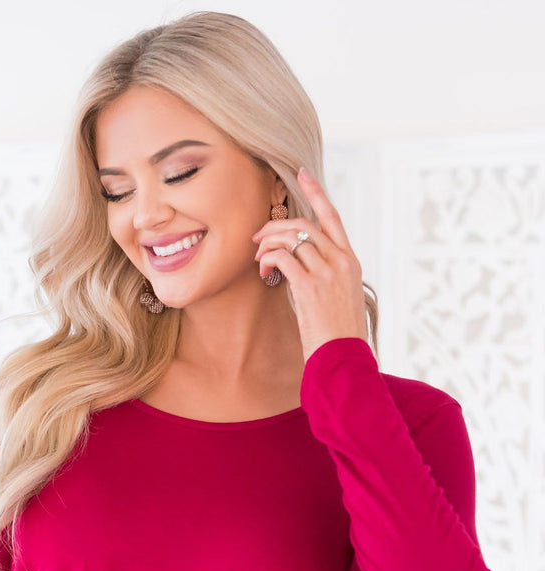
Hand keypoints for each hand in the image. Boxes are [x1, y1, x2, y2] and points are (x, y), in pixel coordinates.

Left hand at [251, 167, 368, 362]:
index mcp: (350, 262)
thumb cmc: (338, 335)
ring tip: (258, 258)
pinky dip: (268, 258)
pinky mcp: (311, 288)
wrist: (344, 358)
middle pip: (305, 225)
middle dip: (276, 226)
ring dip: (268, 244)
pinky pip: (283, 258)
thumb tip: (296, 266)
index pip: (333, 217)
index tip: (301, 174)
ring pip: (292, 239)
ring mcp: (327, 273)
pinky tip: (262, 269)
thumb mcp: (338, 298)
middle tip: (257, 237)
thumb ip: (324, 276)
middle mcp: (341, 262)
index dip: (316, 193)